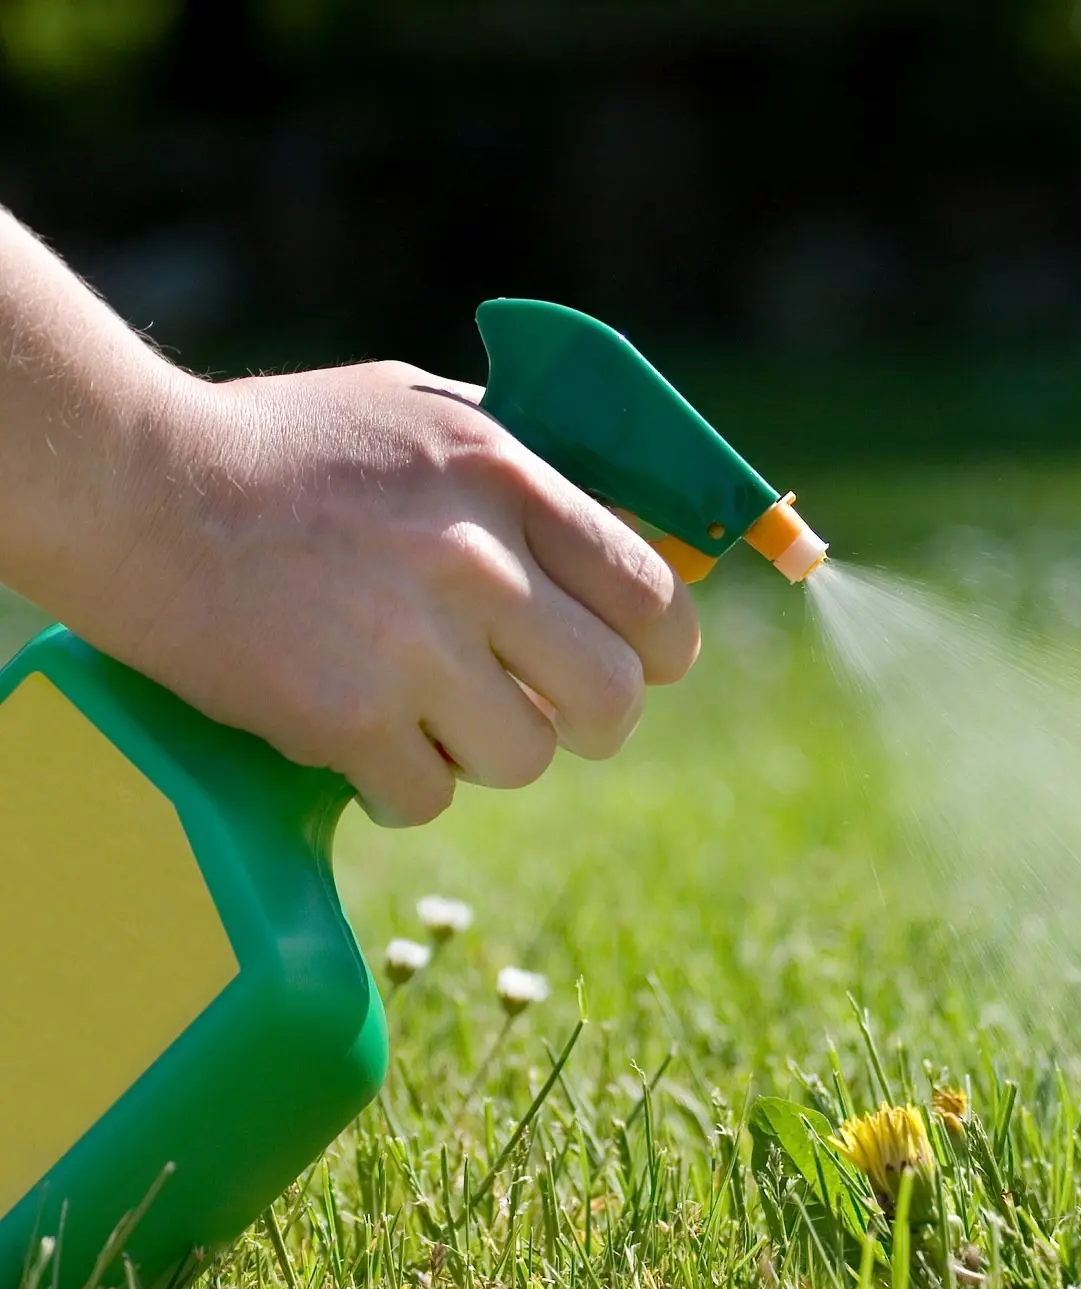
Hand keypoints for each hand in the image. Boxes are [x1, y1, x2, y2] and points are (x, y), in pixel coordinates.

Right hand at [86, 361, 699, 825]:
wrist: (137, 487)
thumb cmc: (288, 448)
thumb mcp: (428, 418)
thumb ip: (533, 475)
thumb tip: (636, 539)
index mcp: (508, 479)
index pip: (652, 595)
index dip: (663, 649)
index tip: (646, 665)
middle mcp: (475, 562)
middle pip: (613, 698)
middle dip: (592, 720)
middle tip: (549, 711)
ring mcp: (410, 644)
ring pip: (526, 757)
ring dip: (488, 749)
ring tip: (430, 708)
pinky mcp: (342, 718)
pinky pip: (430, 796)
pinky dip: (402, 782)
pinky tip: (363, 734)